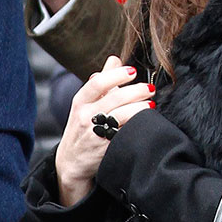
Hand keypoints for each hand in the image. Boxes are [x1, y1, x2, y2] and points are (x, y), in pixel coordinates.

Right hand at [55, 57, 154, 206]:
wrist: (71, 162)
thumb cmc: (82, 128)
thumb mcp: (85, 104)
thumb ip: (102, 82)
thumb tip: (115, 59)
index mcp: (80, 101)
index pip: (98, 83)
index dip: (117, 75)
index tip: (133, 71)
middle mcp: (85, 116)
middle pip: (114, 98)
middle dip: (136, 91)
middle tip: (150, 88)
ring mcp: (94, 133)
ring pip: (121, 116)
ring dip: (140, 108)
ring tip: (151, 104)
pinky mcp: (104, 148)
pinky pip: (124, 133)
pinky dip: (136, 125)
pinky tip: (146, 121)